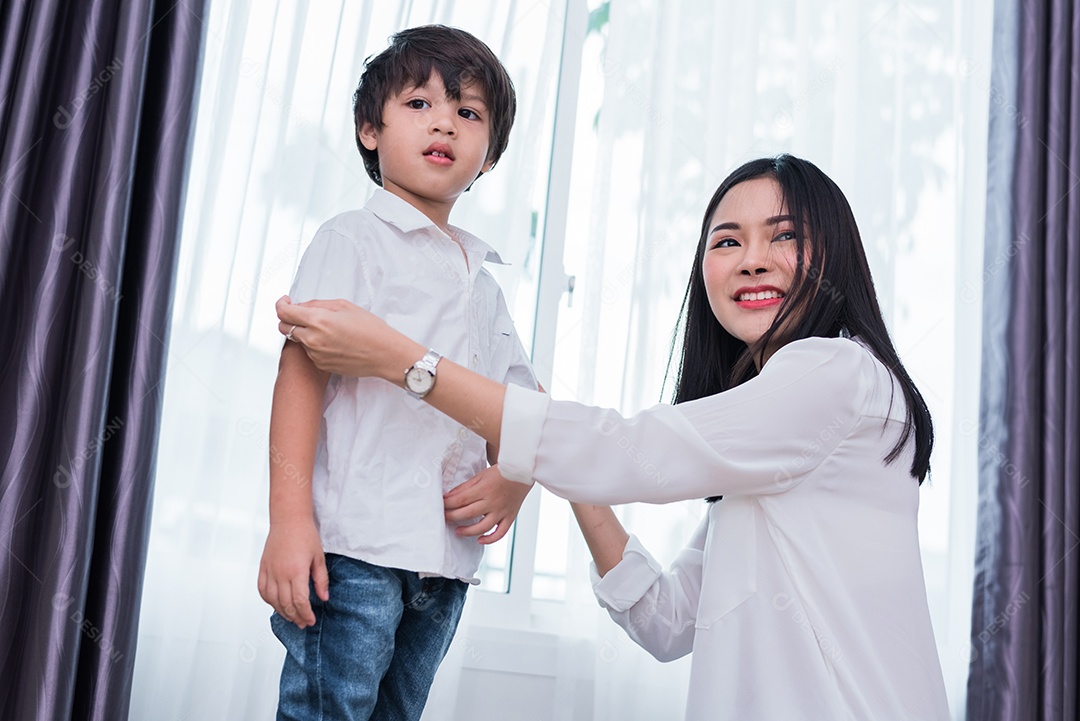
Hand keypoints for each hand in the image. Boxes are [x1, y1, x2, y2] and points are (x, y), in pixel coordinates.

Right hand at [258, 518, 329, 627]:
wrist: (289, 519)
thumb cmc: (305, 535)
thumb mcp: (319, 557)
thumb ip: (321, 580)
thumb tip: (324, 598)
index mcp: (296, 571)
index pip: (300, 601)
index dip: (305, 614)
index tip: (311, 620)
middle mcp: (280, 573)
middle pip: (286, 604)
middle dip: (295, 617)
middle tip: (302, 623)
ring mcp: (270, 571)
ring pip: (272, 600)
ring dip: (282, 612)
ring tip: (291, 617)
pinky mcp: (263, 568)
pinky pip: (262, 590)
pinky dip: (268, 600)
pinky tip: (276, 604)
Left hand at [275, 296, 422, 379]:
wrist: (384, 354)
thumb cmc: (371, 330)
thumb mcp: (345, 306)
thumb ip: (318, 304)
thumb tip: (302, 306)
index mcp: (318, 321)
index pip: (284, 312)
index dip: (281, 304)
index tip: (285, 301)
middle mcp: (313, 339)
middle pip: (283, 327)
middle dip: (288, 318)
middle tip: (300, 313)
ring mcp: (315, 354)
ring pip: (297, 340)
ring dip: (303, 332)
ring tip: (326, 328)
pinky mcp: (321, 364)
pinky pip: (309, 351)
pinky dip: (314, 344)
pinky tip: (332, 340)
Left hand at [444, 464, 531, 544]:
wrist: (524, 471)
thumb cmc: (501, 472)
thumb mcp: (480, 475)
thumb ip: (465, 487)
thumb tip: (448, 497)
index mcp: (484, 489)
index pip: (460, 500)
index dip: (447, 504)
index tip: (439, 506)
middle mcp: (493, 501)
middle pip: (468, 514)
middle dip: (452, 517)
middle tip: (443, 518)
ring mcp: (502, 511)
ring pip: (483, 527)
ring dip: (468, 531)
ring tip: (458, 531)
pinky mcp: (510, 517)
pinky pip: (500, 533)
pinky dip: (490, 539)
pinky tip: (480, 540)